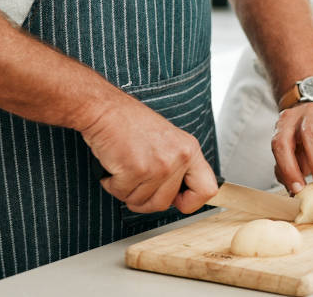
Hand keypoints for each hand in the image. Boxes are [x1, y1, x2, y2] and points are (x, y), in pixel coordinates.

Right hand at [82, 95, 218, 214]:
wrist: (105, 109)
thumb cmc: (130, 123)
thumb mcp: (166, 141)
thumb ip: (176, 167)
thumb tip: (176, 198)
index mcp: (190, 149)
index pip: (207, 189)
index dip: (190, 202)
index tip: (176, 200)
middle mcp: (179, 157)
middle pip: (163, 203)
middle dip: (143, 199)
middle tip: (134, 182)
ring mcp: (160, 164)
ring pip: (140, 202)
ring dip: (125, 190)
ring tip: (123, 167)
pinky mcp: (137, 169)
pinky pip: (122, 194)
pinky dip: (112, 184)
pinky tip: (114, 165)